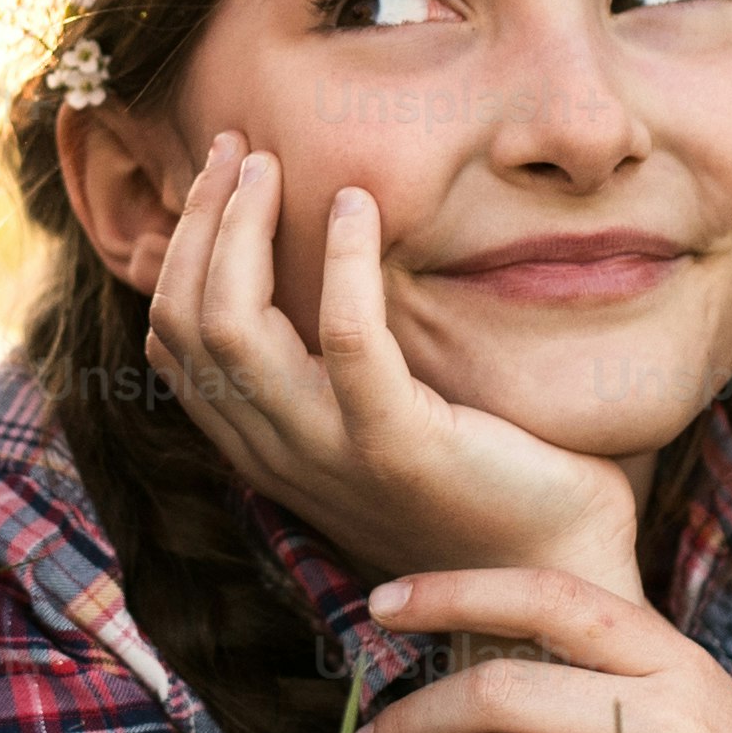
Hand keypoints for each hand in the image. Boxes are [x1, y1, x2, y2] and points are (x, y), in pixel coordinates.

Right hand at [142, 135, 641, 590]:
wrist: (556, 585)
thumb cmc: (489, 490)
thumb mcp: (384, 425)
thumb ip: (342, 369)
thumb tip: (330, 269)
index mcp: (267, 449)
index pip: (175, 342)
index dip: (181, 250)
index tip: (224, 176)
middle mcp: (279, 455)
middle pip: (188, 321)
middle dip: (200, 220)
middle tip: (237, 146)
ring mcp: (332, 455)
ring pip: (232, 326)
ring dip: (241, 228)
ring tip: (270, 164)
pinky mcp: (398, 447)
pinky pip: (344, 340)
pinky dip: (341, 262)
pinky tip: (359, 205)